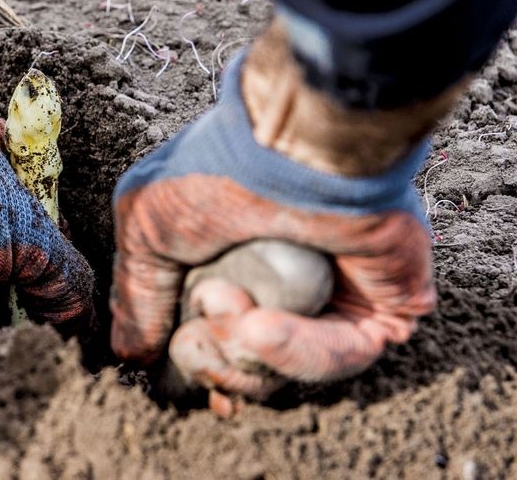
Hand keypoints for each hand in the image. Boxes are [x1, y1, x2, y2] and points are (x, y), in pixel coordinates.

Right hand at [110, 56, 435, 411]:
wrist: (292, 147)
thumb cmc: (219, 170)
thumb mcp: (147, 228)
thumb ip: (138, 295)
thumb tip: (134, 354)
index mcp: (237, 265)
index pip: (219, 340)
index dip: (199, 363)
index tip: (178, 370)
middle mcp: (286, 285)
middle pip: (246, 368)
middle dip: (213, 354)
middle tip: (212, 307)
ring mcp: (336, 299)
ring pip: (285, 370)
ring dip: (244, 350)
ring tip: (232, 303)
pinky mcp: (382, 308)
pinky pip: (338, 357)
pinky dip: (295, 351)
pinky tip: (263, 326)